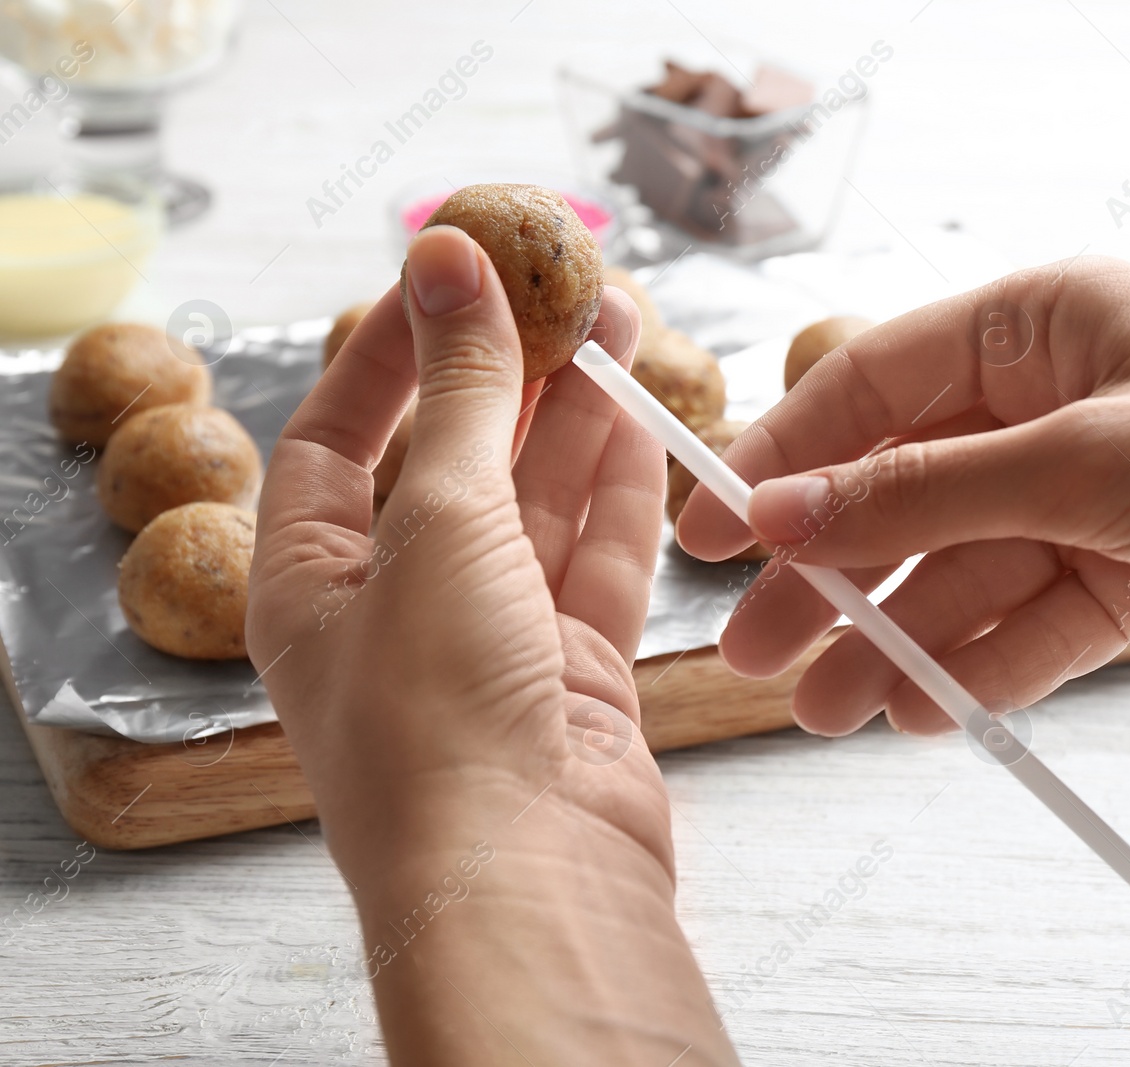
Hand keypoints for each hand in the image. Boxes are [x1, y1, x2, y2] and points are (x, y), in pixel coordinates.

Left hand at [248, 225, 735, 1065]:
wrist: (529, 875)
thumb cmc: (438, 714)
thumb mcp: (435, 523)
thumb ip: (458, 393)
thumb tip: (446, 262)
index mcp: (312, 583)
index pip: (337, 438)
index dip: (389, 351)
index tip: (449, 273)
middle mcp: (399, 610)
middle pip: (451, 463)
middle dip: (505, 376)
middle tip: (557, 287)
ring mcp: (494, 641)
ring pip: (539, 504)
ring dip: (576, 416)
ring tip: (618, 322)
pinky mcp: (577, 669)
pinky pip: (599, 556)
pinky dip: (623, 487)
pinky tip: (645, 414)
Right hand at [677, 258, 1129, 752]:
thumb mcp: (1078, 457)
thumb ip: (922, 490)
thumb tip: (783, 512)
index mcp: (1037, 325)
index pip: (873, 385)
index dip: (785, 457)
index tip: (714, 529)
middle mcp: (1052, 406)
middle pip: (902, 491)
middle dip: (829, 573)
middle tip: (756, 649)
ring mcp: (1084, 498)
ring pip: (955, 572)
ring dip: (892, 641)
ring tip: (828, 711)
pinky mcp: (1121, 581)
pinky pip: (1020, 627)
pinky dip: (972, 669)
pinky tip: (922, 713)